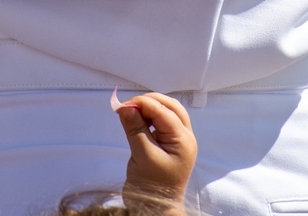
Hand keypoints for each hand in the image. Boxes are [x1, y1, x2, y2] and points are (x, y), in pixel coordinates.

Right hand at [118, 92, 196, 210]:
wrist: (156, 210)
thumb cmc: (152, 187)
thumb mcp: (142, 157)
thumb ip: (135, 130)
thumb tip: (126, 107)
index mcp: (183, 140)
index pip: (163, 111)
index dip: (143, 104)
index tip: (123, 105)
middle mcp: (184, 138)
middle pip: (170, 107)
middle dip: (149, 102)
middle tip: (128, 106)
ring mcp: (178, 141)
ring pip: (167, 112)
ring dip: (149, 108)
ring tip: (131, 113)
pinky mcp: (169, 144)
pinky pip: (161, 122)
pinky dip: (149, 117)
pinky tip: (137, 120)